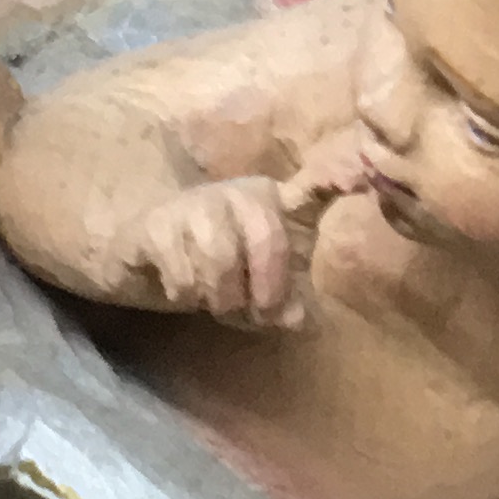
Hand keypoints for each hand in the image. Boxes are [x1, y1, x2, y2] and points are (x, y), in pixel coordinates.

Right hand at [109, 172, 322, 326]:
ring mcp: (194, 204)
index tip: (359, 178)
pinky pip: (183, 273)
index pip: (310, 190)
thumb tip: (296, 320)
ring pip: (222, 260)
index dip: (334, 180)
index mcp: (271, 203)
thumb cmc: (213, 267)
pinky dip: (186, 293)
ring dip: (220, 298)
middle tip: (256, 316)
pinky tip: (180, 288)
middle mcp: (237, 193)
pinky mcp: (155, 225)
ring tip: (214, 302)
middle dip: (266, 290)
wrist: (139, 260)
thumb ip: (285, 303)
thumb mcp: (258, 287)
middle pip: (268, 237)